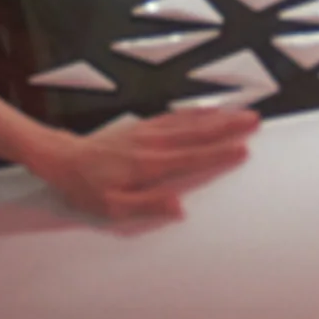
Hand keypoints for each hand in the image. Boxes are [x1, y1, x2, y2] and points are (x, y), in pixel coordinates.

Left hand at [40, 108, 257, 221]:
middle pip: (197, 132)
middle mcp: (151, 143)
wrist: (63, 159)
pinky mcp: (142, 126)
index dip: (218, 153)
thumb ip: (147, 206)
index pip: (191, 158)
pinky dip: (195, 112)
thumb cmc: (86, 187)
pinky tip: (208, 111)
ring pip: (188, 120)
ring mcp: (147, 131)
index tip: (243, 148)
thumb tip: (178, 208)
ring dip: (217, 116)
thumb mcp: (111, 208)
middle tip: (255, 121)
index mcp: (148, 165)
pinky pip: (174, 116)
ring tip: (242, 113)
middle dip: (228, 126)